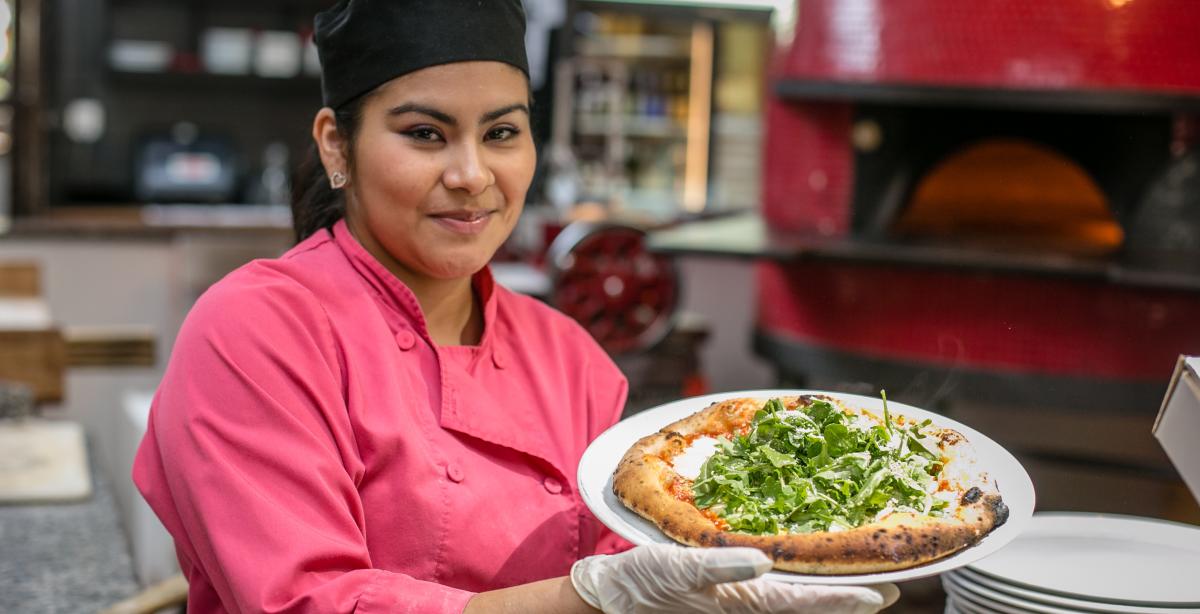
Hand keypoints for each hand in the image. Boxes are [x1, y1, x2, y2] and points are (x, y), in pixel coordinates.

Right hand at [570, 544, 898, 613]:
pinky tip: (810, 580)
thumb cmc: (644, 579)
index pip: (804, 603)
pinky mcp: (731, 599)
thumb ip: (720, 566)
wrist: (613, 596)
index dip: (843, 599)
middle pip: (810, 608)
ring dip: (830, 598)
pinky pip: (776, 600)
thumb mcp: (677, 566)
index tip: (881, 595)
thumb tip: (763, 560)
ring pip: (797, 605)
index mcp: (742, 602)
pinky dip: (801, 593)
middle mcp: (749, 608)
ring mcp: (742, 606)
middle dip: (850, 599)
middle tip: (892, 588)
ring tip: (866, 587)